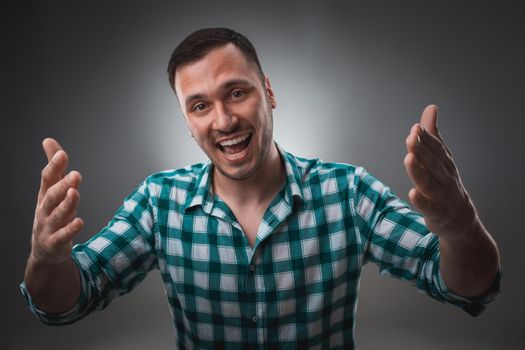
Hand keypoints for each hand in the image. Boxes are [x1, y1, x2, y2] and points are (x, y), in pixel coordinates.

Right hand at [31, 138, 83, 264]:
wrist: (44, 249)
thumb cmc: (51, 213)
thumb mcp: (52, 190)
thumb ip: (54, 167)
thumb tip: (48, 140)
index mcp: (45, 195)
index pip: (47, 179)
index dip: (54, 167)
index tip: (62, 155)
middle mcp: (45, 209)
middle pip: (52, 196)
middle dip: (63, 185)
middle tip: (75, 175)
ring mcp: (49, 227)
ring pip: (57, 215)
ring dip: (67, 204)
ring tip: (75, 193)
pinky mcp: (56, 243)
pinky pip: (62, 236)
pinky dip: (70, 230)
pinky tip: (79, 222)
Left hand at [404, 105, 475, 240]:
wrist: (461, 219)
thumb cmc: (446, 183)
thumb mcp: (441, 158)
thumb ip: (433, 134)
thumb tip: (431, 108)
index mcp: (445, 164)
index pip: (436, 149)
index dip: (427, 138)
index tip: (416, 127)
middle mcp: (446, 178)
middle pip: (433, 163)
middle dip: (422, 150)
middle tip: (411, 137)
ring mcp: (442, 196)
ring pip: (429, 183)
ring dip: (419, 171)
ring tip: (409, 159)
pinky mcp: (436, 213)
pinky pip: (429, 207)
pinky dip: (422, 201)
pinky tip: (412, 193)